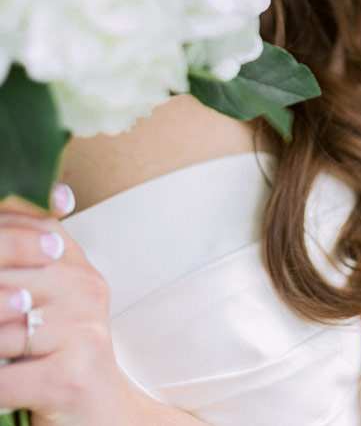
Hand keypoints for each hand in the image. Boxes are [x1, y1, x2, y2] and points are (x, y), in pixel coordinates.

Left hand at [0, 187, 129, 425]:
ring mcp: (82, 330)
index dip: (2, 238)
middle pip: (7, 282)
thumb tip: (46, 203)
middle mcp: (86, 289)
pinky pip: (3, 378)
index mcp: (78, 266)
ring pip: (0, 332)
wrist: (103, 418)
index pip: (31, 229)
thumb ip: (30, 263)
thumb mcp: (51, 304)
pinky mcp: (70, 376)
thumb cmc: (60, 359)